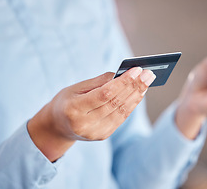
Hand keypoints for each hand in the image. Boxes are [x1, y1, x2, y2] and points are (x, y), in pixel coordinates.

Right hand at [28, 67, 155, 160]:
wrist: (57, 126)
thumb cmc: (66, 101)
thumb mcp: (76, 88)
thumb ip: (99, 82)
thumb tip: (123, 74)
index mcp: (74, 109)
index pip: (104, 94)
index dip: (123, 82)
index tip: (137, 70)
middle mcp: (84, 124)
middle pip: (116, 103)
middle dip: (135, 87)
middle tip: (149, 74)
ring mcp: (95, 133)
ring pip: (121, 112)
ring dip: (137, 95)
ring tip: (147, 81)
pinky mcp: (102, 136)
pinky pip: (121, 118)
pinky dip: (132, 105)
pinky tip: (139, 93)